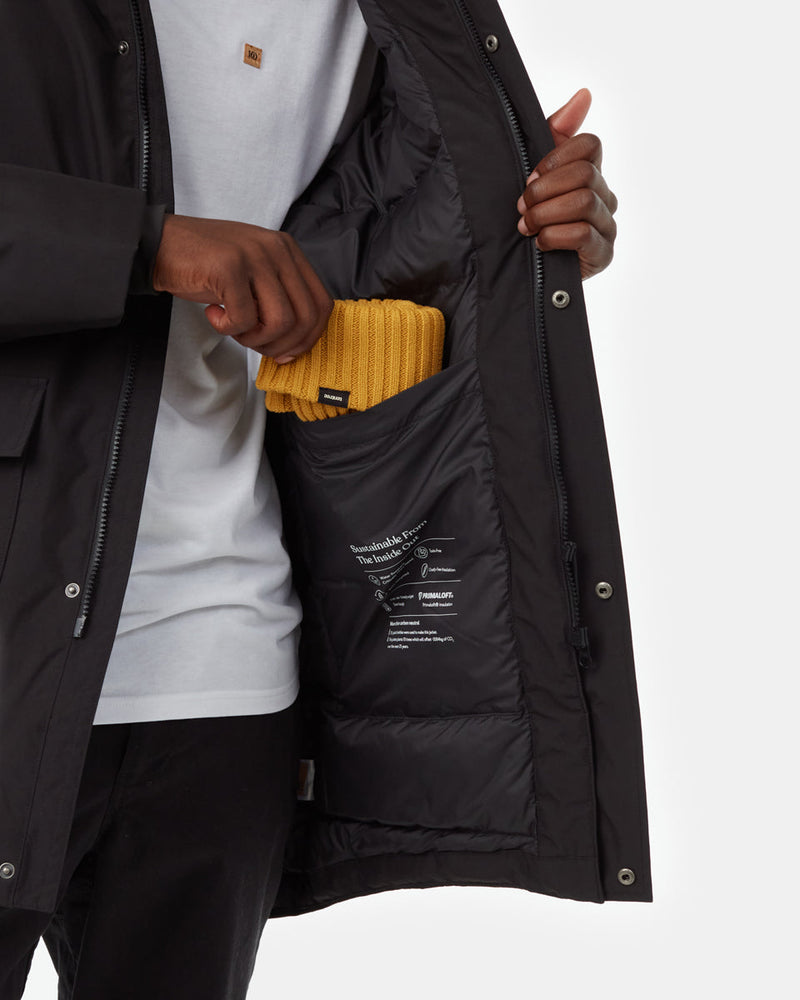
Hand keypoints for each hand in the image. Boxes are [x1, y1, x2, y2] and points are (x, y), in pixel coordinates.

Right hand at [151, 214, 333, 361]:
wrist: (160, 245)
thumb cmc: (206, 266)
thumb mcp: (253, 277)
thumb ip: (278, 301)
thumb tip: (295, 347)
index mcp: (288, 251)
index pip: (322, 303)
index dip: (309, 337)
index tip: (287, 351)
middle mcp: (276, 249)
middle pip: (305, 317)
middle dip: (282, 345)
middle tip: (255, 343)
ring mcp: (255, 255)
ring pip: (280, 322)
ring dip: (256, 338)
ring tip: (234, 328)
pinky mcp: (230, 267)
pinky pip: (245, 319)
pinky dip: (228, 329)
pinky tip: (213, 314)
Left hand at [516, 89, 617, 279]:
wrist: (522, 269)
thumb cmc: (529, 216)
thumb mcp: (535, 171)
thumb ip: (556, 131)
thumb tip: (584, 95)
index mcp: (591, 173)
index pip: (590, 145)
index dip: (555, 159)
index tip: (530, 177)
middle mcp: (605, 197)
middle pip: (585, 174)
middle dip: (544, 190)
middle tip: (522, 206)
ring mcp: (608, 226)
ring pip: (584, 201)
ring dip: (546, 214)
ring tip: (526, 227)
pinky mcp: (603, 254)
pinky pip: (583, 234)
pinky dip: (554, 236)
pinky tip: (540, 243)